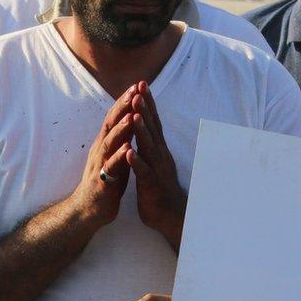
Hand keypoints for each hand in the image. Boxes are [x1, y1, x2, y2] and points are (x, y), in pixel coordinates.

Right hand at [67, 84, 137, 227]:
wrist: (89, 209)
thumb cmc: (106, 181)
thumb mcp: (115, 156)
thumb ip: (122, 139)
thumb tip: (132, 119)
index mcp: (107, 143)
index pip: (116, 118)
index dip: (126, 101)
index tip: (138, 85)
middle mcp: (101, 150)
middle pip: (111, 124)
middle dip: (123, 107)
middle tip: (134, 90)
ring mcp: (100, 164)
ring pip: (110, 143)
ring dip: (120, 129)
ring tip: (131, 116)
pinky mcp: (102, 181)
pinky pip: (111, 167)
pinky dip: (119, 156)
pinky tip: (127, 148)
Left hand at [125, 81, 186, 250]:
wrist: (170, 216)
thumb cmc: (159, 189)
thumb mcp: (155, 162)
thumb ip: (151, 145)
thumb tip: (147, 127)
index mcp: (158, 150)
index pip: (152, 122)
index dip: (147, 104)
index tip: (141, 85)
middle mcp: (160, 156)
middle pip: (152, 129)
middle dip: (145, 109)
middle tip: (139, 90)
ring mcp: (157, 169)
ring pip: (149, 147)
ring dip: (142, 131)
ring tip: (134, 115)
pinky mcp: (152, 185)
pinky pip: (144, 172)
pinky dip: (137, 162)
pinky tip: (130, 153)